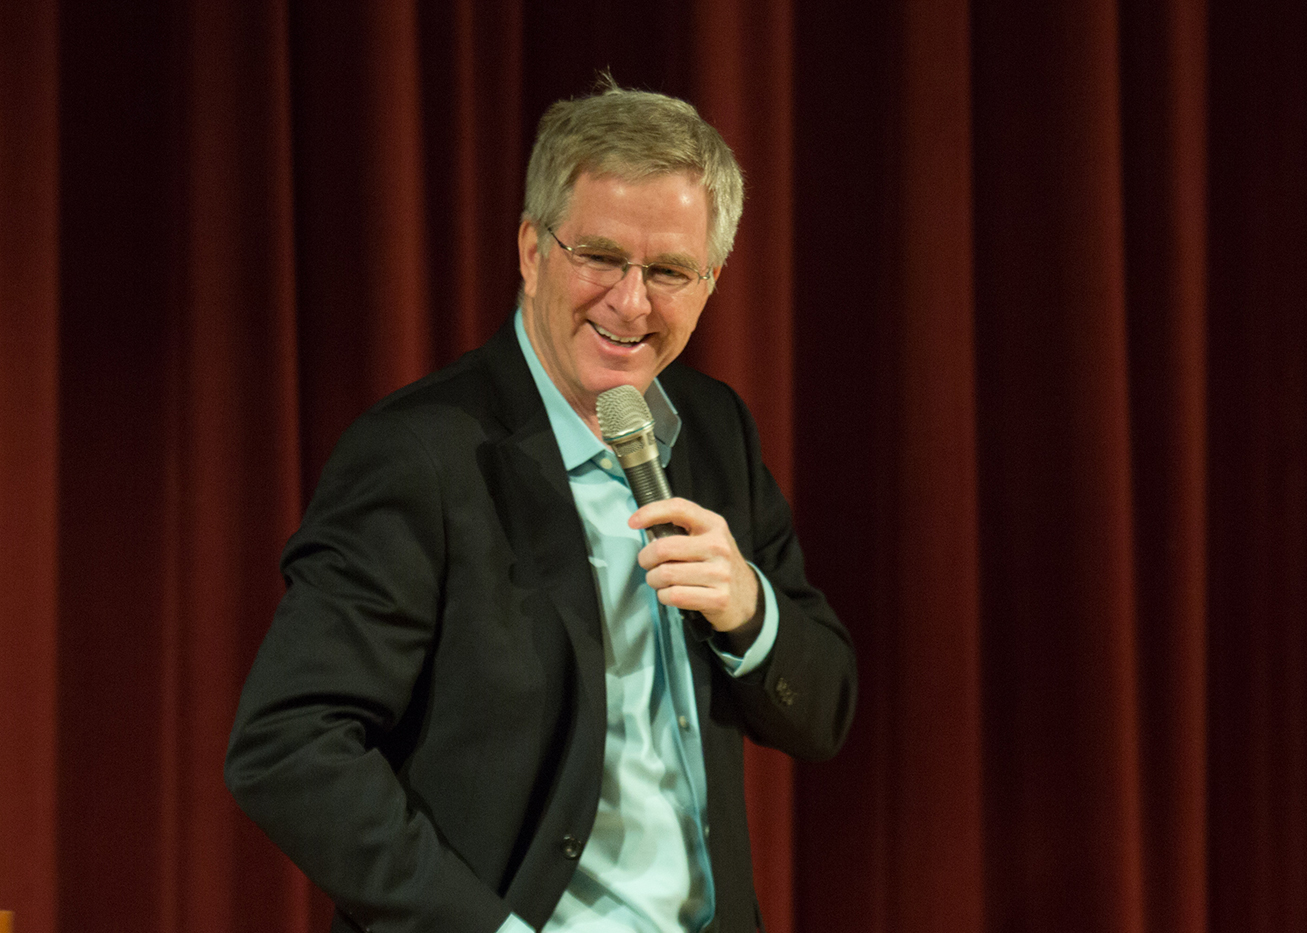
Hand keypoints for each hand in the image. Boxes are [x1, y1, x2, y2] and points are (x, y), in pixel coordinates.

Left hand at [629, 497, 760, 638]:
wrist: (747, 597)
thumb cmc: (717, 565)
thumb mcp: (708, 538)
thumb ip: (682, 530)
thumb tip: (646, 527)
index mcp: (713, 525)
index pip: (678, 508)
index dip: (651, 512)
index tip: (633, 522)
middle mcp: (718, 546)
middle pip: (663, 548)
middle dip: (646, 559)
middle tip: (648, 564)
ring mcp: (720, 573)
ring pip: (665, 575)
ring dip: (654, 580)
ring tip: (661, 581)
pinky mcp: (718, 598)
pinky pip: (674, 596)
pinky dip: (664, 597)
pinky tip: (672, 594)